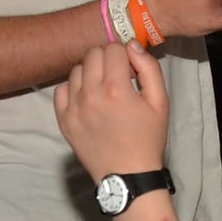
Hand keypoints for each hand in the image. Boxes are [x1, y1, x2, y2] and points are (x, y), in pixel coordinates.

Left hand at [54, 41, 168, 179]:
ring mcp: (73, 107)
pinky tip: (87, 98)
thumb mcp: (160, 102)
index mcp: (117, 88)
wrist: (127, 174)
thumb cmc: (148, 137)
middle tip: (118, 76)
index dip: (126, 55)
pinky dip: (74, 88)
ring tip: (102, 88)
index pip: (114, 49)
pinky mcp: (62, 119)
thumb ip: (149, 68)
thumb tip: (132, 46)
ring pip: (76, 69)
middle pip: (92, 54)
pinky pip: (61, 89)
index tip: (131, 70)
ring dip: (90, 72)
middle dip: (108, 59)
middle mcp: (90, 94)